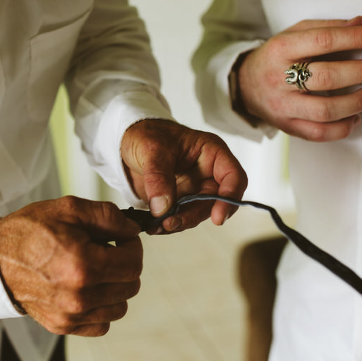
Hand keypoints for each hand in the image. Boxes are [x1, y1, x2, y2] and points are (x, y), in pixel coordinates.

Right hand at [0, 196, 141, 336]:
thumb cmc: (29, 231)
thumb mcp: (69, 209)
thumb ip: (108, 217)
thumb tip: (133, 229)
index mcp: (84, 265)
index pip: (134, 263)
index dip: (132, 246)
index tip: (121, 239)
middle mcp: (79, 296)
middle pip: (130, 285)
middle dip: (125, 265)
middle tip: (106, 251)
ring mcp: (70, 315)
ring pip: (120, 307)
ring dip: (115, 287)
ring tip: (95, 270)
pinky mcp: (62, 326)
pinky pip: (102, 324)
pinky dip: (101, 308)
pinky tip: (88, 289)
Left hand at [120, 119, 247, 232]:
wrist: (127, 141)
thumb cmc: (147, 134)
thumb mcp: (152, 150)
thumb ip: (158, 178)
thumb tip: (163, 208)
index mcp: (211, 153)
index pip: (233, 177)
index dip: (230, 198)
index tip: (217, 218)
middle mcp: (207, 173)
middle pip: (215, 202)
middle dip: (194, 216)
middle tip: (171, 223)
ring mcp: (194, 188)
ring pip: (197, 213)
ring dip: (180, 223)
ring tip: (158, 226)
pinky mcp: (179, 200)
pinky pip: (180, 217)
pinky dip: (168, 224)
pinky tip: (153, 226)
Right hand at [237, 17, 361, 140]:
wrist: (245, 85)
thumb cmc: (275, 58)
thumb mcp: (293, 34)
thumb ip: (326, 27)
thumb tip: (361, 24)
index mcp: (281, 50)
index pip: (322, 41)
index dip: (354, 38)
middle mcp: (280, 79)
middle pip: (327, 78)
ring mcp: (284, 105)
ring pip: (326, 110)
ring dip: (358, 101)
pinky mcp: (288, 125)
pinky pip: (319, 133)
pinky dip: (343, 127)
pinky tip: (356, 116)